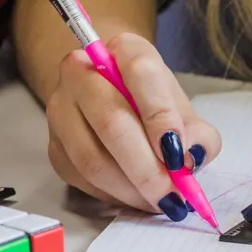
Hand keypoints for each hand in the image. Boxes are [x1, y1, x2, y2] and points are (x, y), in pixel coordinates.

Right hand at [44, 32, 220, 215]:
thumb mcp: (183, 108)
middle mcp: (80, 73)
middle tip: (173, 193)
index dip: (160, 116)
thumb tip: (191, 158)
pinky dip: (114, 196)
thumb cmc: (152, 101)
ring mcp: (60, 109)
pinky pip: (82, 178)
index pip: (139, 74)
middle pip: (111, 122)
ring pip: (92, 158)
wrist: (113, 96)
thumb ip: (197, 131)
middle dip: (147, 168)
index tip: (178, 153)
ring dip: (131, 189)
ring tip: (160, 201)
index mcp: (122, 50)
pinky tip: (138, 198)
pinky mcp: (54, 145)